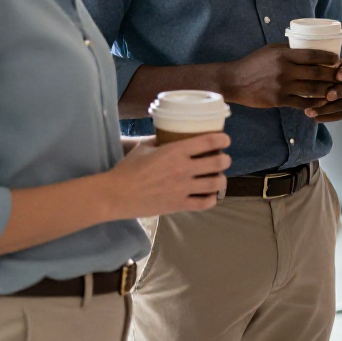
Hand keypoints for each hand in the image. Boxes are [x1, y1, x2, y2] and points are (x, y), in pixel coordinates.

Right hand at [106, 133, 230, 217]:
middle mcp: (183, 169)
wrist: (116, 194)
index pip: (209, 141)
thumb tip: (170, 135)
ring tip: (218, 178)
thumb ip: (160, 141)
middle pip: (218, 162)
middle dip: (225, 160)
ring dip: (221, 179)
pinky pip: (205, 203)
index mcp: (175, 151)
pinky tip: (210, 195)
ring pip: (216, 184)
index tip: (225, 141)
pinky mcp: (179, 205)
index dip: (222, 139)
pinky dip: (211, 199)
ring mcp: (183, 188)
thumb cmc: (128, 169)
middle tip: (223, 160)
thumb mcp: (144, 147)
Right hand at [219, 44, 341, 109]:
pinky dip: (314, 104)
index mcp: (284, 55)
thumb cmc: (254, 63)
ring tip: (334, 90)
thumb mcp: (271, 50)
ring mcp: (282, 86)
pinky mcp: (278, 100)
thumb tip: (308, 45)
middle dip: (332, 75)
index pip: (313, 55)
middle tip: (340, 76)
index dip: (328, 58)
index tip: (337, 60)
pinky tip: (321, 103)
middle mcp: (285, 70)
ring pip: (313, 90)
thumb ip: (289, 49)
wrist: (234, 81)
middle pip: (317, 73)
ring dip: (326, 91)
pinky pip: (302, 103)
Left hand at [304, 58, 341, 122]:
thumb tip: (309, 69)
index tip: (338, 76)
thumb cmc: (326, 67)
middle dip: (339, 93)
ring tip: (311, 112)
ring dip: (329, 109)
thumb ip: (321, 64)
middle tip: (327, 96)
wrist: (334, 76)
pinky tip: (316, 119)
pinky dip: (330, 117)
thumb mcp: (324, 62)